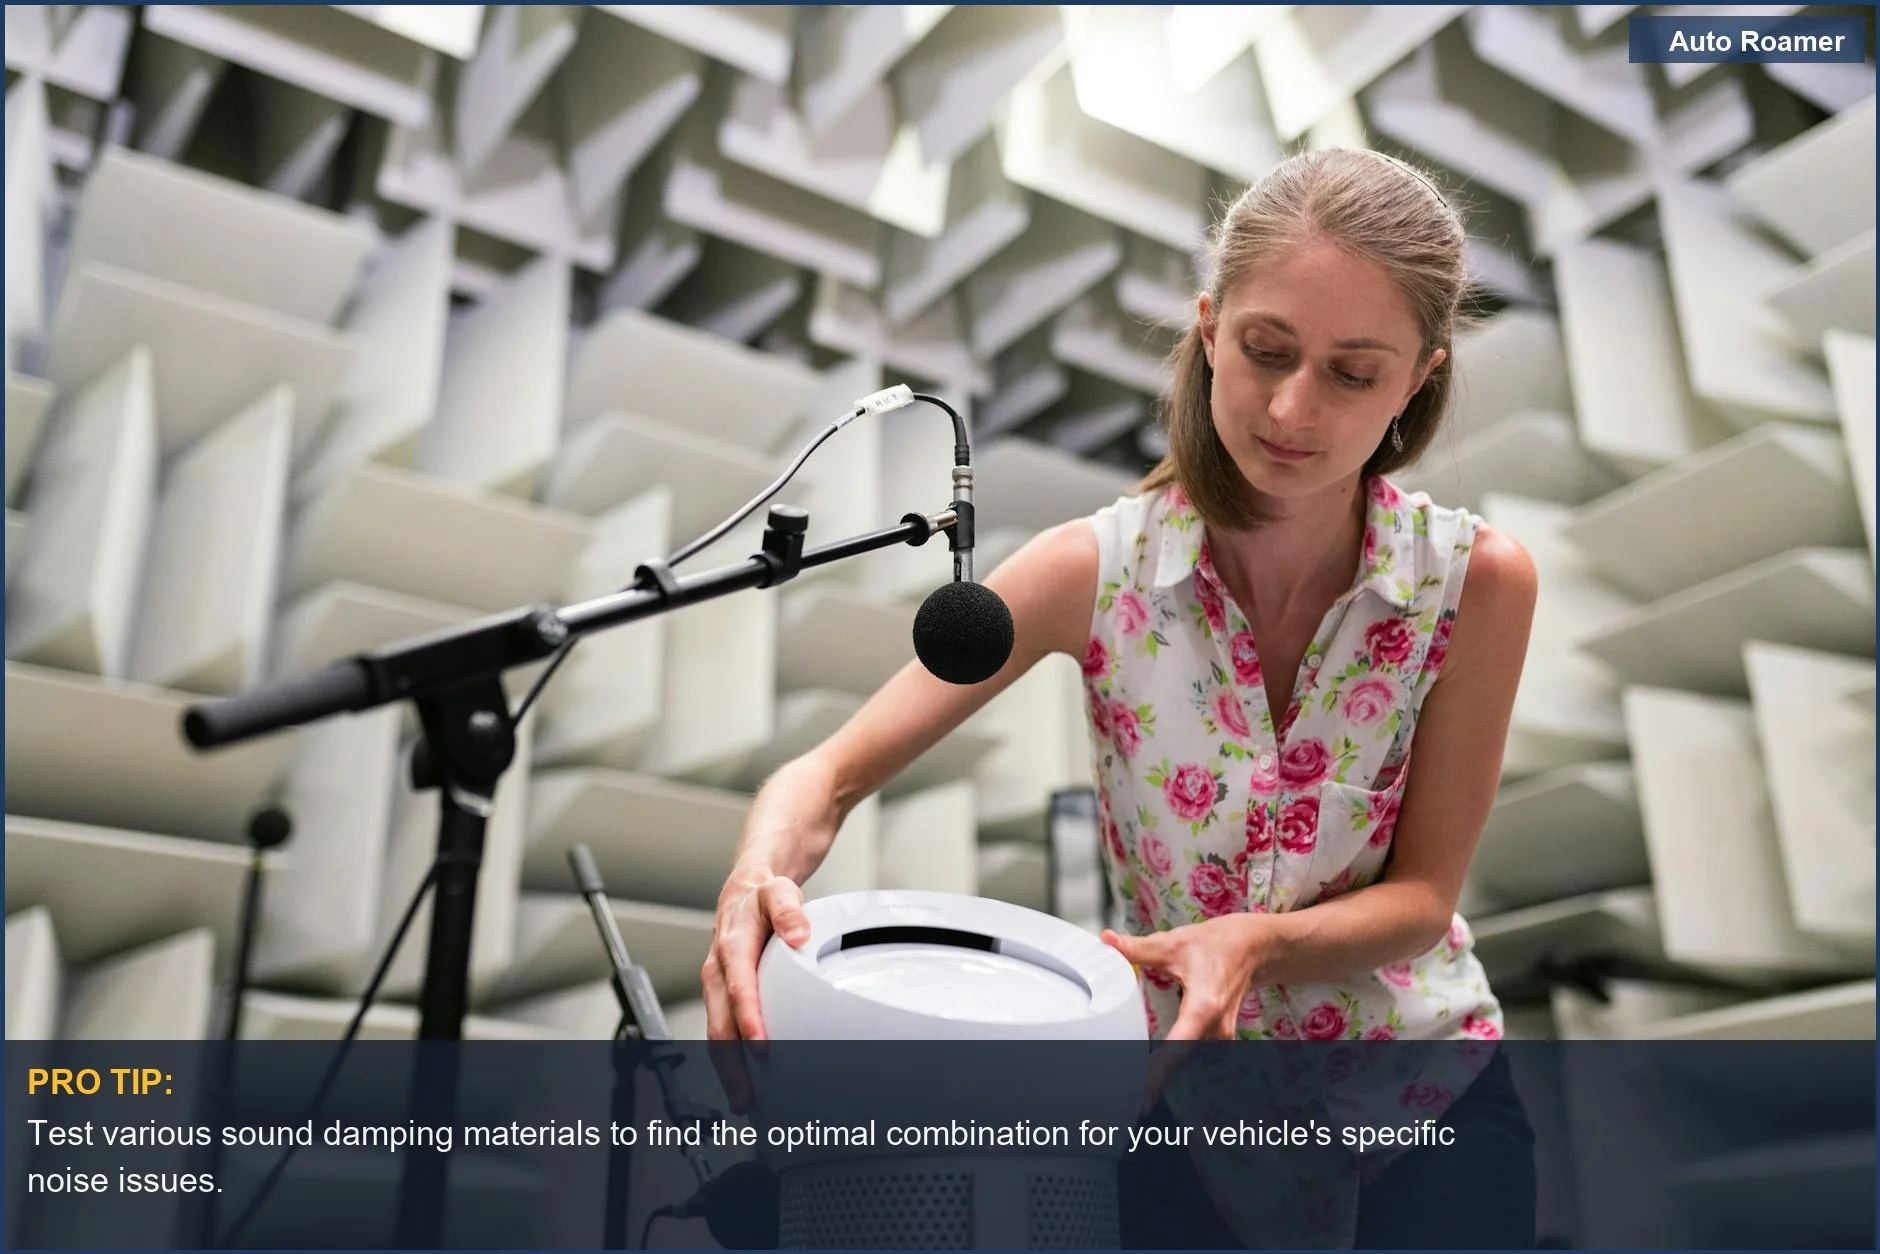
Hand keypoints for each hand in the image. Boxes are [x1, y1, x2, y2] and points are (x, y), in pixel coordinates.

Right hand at [702, 873, 810, 1111]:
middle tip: (745, 1094)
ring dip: (728, 1068)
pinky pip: (723, 1030)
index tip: (760, 1047)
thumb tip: (799, 933)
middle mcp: (719, 971)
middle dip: (731, 1061)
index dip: (748, 1019)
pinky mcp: (723, 998)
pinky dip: (731, 1057)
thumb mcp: (778, 892)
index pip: (738, 988)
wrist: (743, 894)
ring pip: (718, 1033)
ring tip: (743, 1099)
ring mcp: (718, 987)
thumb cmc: (761, 899)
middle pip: (720, 1023)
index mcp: (732, 947)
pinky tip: (744, 1078)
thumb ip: (789, 910)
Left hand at [1102, 915, 1267, 1106]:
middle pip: (1180, 1062)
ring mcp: (1220, 1037)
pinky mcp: (1218, 1039)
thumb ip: (1138, 948)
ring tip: (1137, 1089)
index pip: (1178, 1049)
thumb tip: (1109, 943)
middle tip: (1126, 1095)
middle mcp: (1216, 1029)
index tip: (1142, 1096)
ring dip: (1163, 1072)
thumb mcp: (1174, 944)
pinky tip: (1156, 1071)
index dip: (1158, 1075)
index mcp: (1203, 1008)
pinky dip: (1174, 1062)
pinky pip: (1193, 1056)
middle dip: (1154, 1079)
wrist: (1253, 949)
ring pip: (1186, 1062)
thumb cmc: (1218, 946)